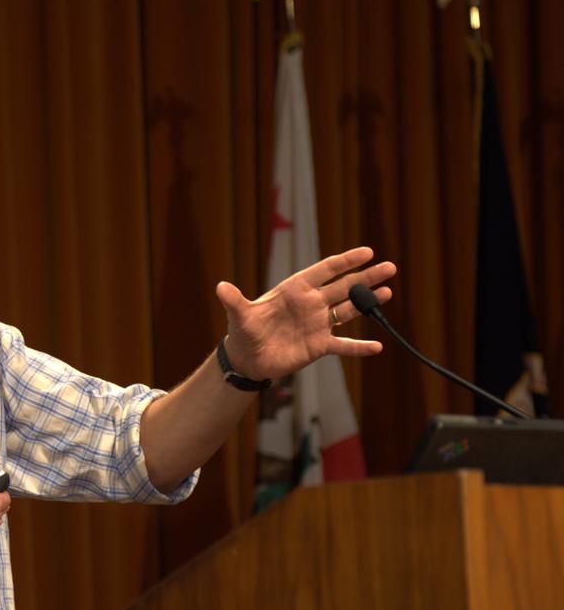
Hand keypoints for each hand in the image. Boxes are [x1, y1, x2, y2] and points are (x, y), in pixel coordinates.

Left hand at [214, 246, 396, 380]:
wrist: (247, 358)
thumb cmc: (243, 332)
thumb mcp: (239, 316)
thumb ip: (234, 301)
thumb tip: (220, 287)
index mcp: (295, 290)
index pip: (324, 270)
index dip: (345, 261)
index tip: (367, 252)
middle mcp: (311, 303)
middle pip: (344, 287)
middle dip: (366, 277)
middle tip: (390, 267)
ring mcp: (317, 323)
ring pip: (348, 310)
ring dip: (368, 303)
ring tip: (388, 292)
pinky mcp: (319, 345)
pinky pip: (343, 345)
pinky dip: (359, 347)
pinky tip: (377, 346)